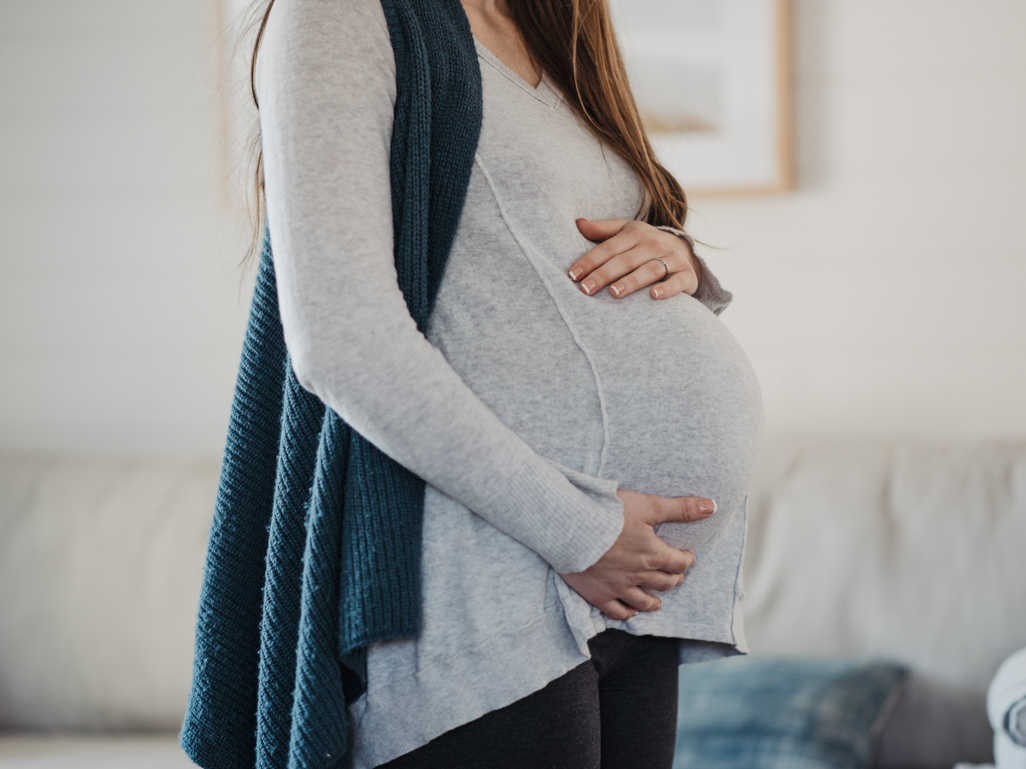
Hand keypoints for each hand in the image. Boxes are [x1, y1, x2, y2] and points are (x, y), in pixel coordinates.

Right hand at [559, 490, 714, 619]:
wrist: (570, 528)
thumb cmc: (607, 513)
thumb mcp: (648, 505)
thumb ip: (680, 509)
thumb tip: (712, 507)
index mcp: (653, 554)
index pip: (678, 563)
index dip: (686, 560)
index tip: (687, 557)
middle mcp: (639, 575)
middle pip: (663, 583)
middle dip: (673, 579)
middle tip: (676, 577)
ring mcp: (617, 588)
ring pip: (642, 601)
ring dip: (654, 602)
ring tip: (658, 603)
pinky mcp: (597, 594)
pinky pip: (616, 611)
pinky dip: (626, 614)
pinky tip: (630, 612)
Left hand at [569, 218, 700, 299]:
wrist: (684, 252)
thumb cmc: (644, 244)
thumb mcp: (625, 232)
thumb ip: (602, 230)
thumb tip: (578, 223)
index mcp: (635, 234)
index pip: (608, 248)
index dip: (590, 261)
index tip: (572, 275)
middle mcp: (653, 244)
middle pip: (625, 260)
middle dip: (604, 274)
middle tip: (586, 289)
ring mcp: (672, 259)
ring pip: (649, 270)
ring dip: (631, 281)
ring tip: (614, 292)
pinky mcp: (686, 275)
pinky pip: (677, 282)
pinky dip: (667, 289)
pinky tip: (653, 296)